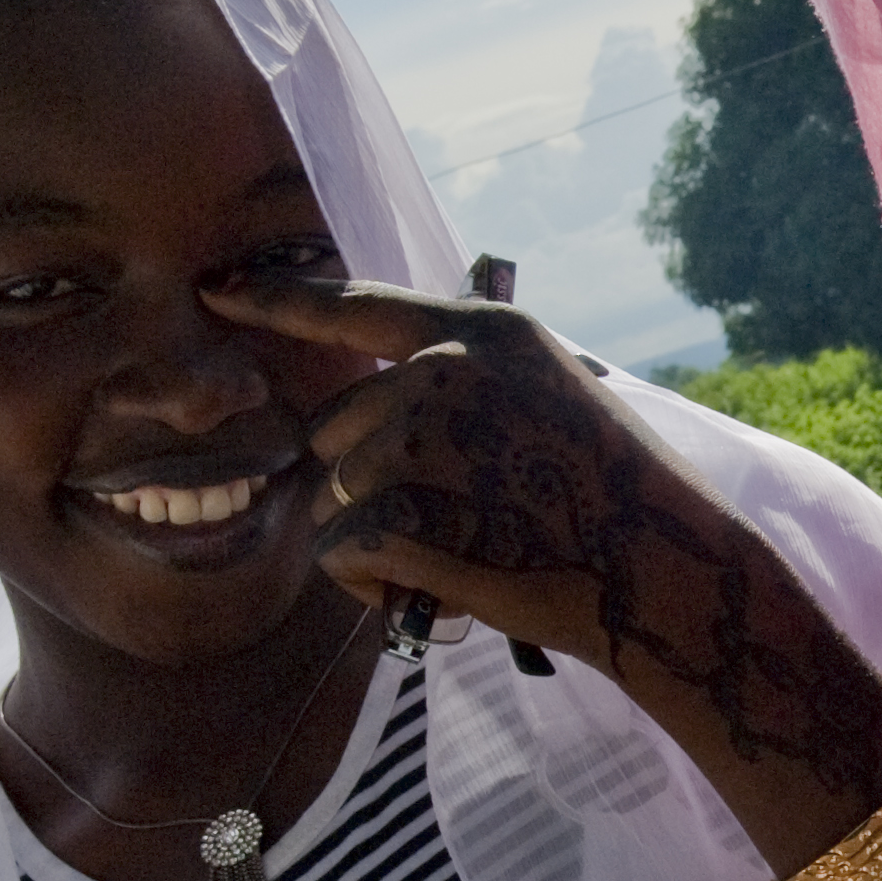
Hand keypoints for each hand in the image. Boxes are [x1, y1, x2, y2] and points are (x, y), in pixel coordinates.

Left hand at [205, 275, 881, 827]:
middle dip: (372, 484)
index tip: (215, 289)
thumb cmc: (620, 499)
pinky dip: (376, 585)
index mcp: (481, 330)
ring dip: (377, 540)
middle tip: (456, 523)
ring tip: (462, 557)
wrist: (666, 573)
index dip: (276, 300)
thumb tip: (381, 401)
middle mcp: (444, 369)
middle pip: (337, 429)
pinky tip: (439, 590)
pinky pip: (343, 550)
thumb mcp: (554, 396)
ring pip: (335, 496)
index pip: (355, 306)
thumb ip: (470, 381)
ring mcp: (423, 439)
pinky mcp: (407, 509)